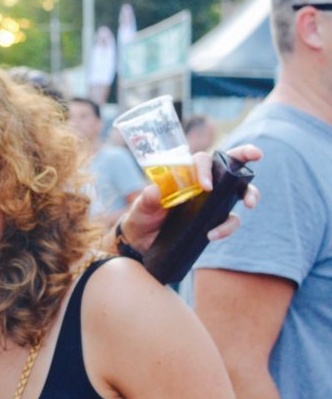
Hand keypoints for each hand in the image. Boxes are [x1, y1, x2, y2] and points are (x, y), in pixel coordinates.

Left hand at [119, 144, 263, 251]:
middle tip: (257, 156)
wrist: (143, 242)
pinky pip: (229, 220)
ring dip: (249, 193)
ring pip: (238, 191)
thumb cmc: (142, 218)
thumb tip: (154, 190)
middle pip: (228, 165)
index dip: (206, 168)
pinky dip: (227, 227)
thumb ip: (147, 200)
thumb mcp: (141, 209)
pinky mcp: (214, 220)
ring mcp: (211, 202)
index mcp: (184, 175)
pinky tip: (213, 234)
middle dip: (244, 157)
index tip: (206, 187)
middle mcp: (201, 184)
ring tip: (249, 204)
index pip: (201, 160)